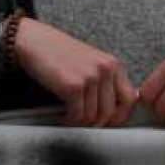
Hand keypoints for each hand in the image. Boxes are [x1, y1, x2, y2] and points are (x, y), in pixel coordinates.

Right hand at [14, 18, 136, 126]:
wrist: (35, 42)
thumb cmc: (59, 54)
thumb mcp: (91, 63)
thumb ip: (105, 82)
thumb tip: (113, 112)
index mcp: (113, 64)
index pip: (129, 99)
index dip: (119, 116)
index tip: (108, 122)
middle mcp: (106, 69)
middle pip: (110, 112)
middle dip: (95, 123)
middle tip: (83, 122)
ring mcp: (91, 77)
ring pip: (93, 117)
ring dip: (80, 123)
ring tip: (70, 116)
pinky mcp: (74, 86)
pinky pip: (77, 116)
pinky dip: (69, 120)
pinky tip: (62, 114)